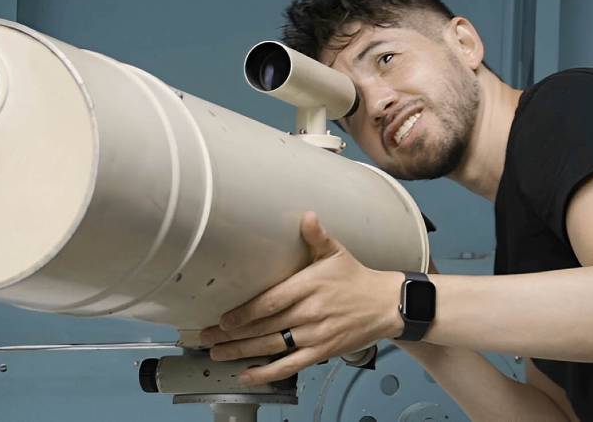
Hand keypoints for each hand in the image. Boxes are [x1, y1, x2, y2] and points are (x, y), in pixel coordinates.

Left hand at [198, 211, 403, 385]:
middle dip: (232, 335)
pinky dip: (267, 373)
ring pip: (272, 347)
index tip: (223, 319)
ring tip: (218, 354)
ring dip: (242, 353)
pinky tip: (247, 375)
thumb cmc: (357, 279)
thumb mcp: (337, 253)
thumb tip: (307, 216)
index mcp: (309, 286)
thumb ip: (317, 237)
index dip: (244, 313)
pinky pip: (290, 365)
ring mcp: (315, 335)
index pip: (271, 302)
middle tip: (207, 338)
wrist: (386, 305)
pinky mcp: (322, 352)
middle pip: (264, 327)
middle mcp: (310, 312)